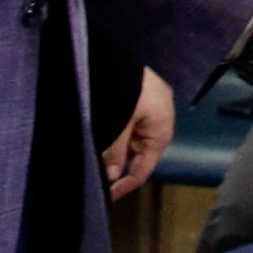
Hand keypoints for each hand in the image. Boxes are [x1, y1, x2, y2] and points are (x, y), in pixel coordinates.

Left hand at [102, 70, 173, 200]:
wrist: (126, 54)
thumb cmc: (132, 87)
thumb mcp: (122, 121)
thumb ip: (116, 150)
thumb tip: (111, 175)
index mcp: (160, 135)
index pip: (142, 172)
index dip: (123, 187)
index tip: (105, 198)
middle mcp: (158, 128)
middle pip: (135, 157)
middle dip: (114, 165)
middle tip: (92, 173)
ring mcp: (150, 115)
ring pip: (128, 142)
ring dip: (112, 147)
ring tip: (94, 151)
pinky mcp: (142, 104)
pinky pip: (128, 127)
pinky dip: (115, 133)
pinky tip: (101, 132)